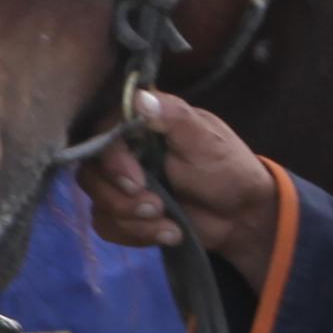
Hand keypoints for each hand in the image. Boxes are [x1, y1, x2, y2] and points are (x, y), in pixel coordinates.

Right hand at [71, 87, 286, 265]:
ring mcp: (121, 184)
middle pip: (90, 174)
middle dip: (122, 200)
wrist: (242, 215)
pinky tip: (167, 234)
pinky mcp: (124, 213)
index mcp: (140, 125)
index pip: (101, 135)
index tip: (136, 182)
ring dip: (133, 222)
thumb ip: (174, 116)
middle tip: (157, 208)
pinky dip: (137, 235)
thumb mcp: (205, 139)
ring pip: (98, 204)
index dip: (112, 161)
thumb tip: (140, 97)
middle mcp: (124, 151)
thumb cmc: (227, 169)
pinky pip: (108, 226)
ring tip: (171, 226)